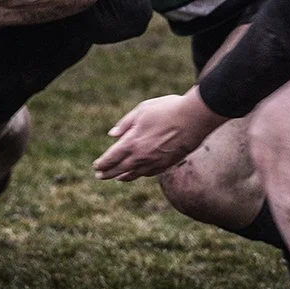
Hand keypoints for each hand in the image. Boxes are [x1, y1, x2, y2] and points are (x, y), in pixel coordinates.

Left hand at [94, 91, 224, 180]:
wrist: (194, 118)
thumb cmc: (167, 110)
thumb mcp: (141, 110)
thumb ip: (125, 124)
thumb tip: (112, 135)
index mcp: (132, 142)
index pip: (112, 158)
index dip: (102, 163)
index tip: (96, 166)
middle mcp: (141, 156)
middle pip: (121, 169)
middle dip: (108, 173)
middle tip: (100, 176)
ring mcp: (155, 162)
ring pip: (136, 174)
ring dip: (124, 176)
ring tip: (117, 178)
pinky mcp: (168, 163)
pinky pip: (150, 173)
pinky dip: (141, 174)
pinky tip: (139, 173)